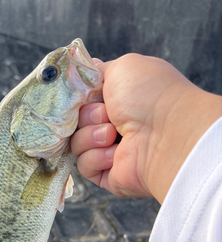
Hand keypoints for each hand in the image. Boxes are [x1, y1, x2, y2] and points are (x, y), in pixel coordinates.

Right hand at [71, 54, 221, 202]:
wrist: (164, 134)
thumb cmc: (148, 97)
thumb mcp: (121, 67)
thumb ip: (96, 72)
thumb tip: (84, 79)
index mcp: (119, 99)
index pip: (84, 99)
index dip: (80, 98)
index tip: (83, 95)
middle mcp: (116, 124)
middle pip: (76, 122)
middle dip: (87, 116)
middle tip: (106, 115)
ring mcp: (111, 151)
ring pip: (77, 144)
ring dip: (90, 136)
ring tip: (112, 134)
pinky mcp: (108, 174)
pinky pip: (84, 166)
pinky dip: (96, 157)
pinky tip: (114, 153)